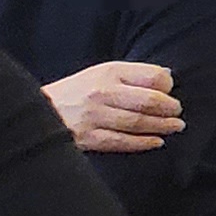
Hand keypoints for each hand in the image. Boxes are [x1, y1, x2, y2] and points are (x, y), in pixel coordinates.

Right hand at [45, 62, 181, 153]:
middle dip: (169, 109)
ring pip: (137, 122)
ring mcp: (94, 116)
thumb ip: (131, 75)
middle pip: (148, 101)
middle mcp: (102, 92)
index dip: (168, 85)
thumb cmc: (76, 91)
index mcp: (108, 72)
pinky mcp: (87, 137)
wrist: (36, 111)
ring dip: (161, 126)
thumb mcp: (100, 73)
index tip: (171, 92)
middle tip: (178, 113)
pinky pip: (121, 141)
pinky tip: (156, 142)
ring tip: (175, 127)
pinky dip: (142, 142)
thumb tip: (167, 76)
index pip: (151, 76)